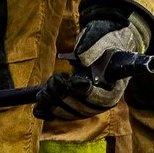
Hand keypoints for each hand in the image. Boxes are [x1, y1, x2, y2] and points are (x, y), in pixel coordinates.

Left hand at [34, 0, 153, 120]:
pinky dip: (49, 113)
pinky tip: (37, 110)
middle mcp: (103, 99)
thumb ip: (93, 47)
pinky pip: (63, 114)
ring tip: (43, 93)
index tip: (71, 83)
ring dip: (54, 106)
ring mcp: (89, 104)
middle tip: (54, 79)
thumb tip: (81, 59)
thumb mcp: (102, 38)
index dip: (86, 94)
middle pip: (84, 109)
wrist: (100, 42)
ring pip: (72, 114)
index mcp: (115, 86)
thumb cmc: (104, 39)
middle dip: (65, 97)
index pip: (103, 98)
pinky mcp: (76, 103)